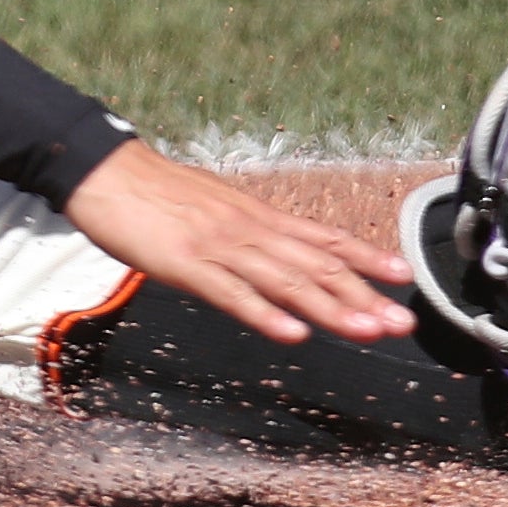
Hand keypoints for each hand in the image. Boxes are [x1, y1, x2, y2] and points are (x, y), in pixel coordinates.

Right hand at [62, 139, 406, 345]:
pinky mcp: (187, 264)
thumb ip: (244, 232)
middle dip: (362, 295)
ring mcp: (220, 247)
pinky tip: (293, 334)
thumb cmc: (154, 193)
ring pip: (285, 281)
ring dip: (330, 308)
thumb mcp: (212, 207)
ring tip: (367, 331)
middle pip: (315, 264)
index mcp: (255, 217)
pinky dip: (266, 315)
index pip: (322, 238)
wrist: (104, 171)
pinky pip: (233, 294)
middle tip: (403, 321)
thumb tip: (274, 250)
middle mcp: (248, 230)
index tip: (402, 275)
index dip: (365, 256)